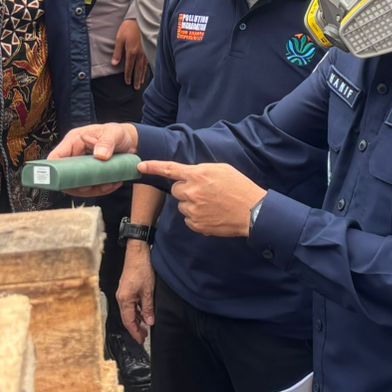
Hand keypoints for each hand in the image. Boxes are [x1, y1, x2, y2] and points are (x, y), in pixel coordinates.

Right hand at [49, 122, 139, 195]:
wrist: (130, 141)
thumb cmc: (118, 133)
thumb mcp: (114, 133)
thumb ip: (107, 142)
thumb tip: (100, 155)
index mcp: (74, 141)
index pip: (56, 157)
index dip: (54, 171)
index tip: (65, 180)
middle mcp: (74, 155)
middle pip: (64, 176)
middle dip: (78, 185)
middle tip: (93, 185)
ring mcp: (81, 166)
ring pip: (77, 185)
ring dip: (92, 189)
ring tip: (108, 184)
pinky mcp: (90, 175)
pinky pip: (90, 188)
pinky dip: (100, 189)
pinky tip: (112, 184)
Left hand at [112, 19, 149, 89]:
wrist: (140, 19)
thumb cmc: (128, 28)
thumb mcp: (119, 39)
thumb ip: (117, 52)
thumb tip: (114, 64)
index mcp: (131, 52)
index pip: (129, 67)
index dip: (128, 76)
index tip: (127, 83)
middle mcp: (140, 54)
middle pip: (138, 70)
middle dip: (136, 79)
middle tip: (136, 88)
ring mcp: (146, 52)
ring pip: (144, 67)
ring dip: (142, 76)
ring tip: (141, 83)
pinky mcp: (149, 48)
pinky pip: (148, 62)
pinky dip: (147, 69)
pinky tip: (147, 72)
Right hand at [116, 243, 155, 344]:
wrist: (138, 252)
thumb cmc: (142, 268)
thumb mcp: (148, 290)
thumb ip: (148, 307)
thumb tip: (149, 322)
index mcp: (124, 299)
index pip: (128, 321)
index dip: (135, 332)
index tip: (141, 340)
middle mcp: (121, 297)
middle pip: (127, 318)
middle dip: (135, 328)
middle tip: (144, 336)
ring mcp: (123, 293)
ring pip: (129, 311)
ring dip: (137, 319)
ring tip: (146, 326)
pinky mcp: (127, 288)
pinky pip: (131, 304)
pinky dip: (137, 310)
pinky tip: (145, 312)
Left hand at [136, 160, 264, 237]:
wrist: (252, 211)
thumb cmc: (239, 187)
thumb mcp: (221, 169)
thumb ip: (201, 170)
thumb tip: (188, 175)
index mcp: (198, 175)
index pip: (169, 169)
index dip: (153, 167)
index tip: (140, 166)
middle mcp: (192, 192)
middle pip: (176, 190)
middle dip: (184, 190)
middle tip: (203, 191)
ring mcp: (193, 210)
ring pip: (182, 205)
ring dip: (191, 204)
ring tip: (211, 203)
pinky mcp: (196, 224)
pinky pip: (188, 219)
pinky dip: (196, 217)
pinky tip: (211, 214)